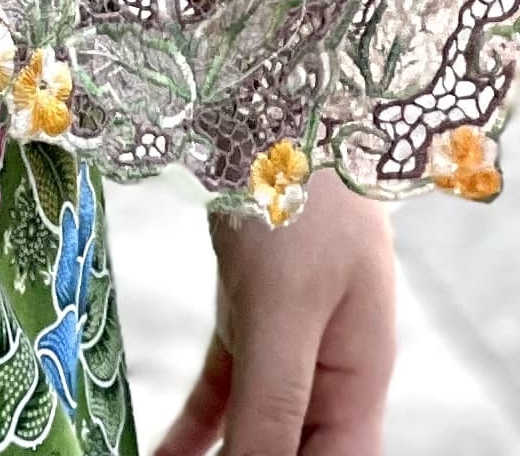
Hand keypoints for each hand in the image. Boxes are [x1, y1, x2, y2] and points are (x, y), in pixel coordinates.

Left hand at [155, 181, 393, 455]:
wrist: (279, 99)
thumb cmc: (300, 197)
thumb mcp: (285, 308)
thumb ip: (274, 401)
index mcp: (357, 381)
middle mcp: (330, 371)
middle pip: (293, 452)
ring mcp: (289, 340)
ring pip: (254, 428)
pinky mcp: (251, 313)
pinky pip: (226, 389)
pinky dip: (196, 427)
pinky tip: (161, 454)